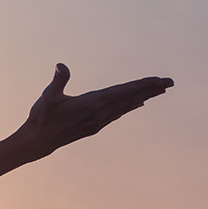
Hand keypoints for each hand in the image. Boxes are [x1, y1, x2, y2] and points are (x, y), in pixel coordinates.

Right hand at [21, 63, 173, 157]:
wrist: (37, 142)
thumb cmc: (40, 118)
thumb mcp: (47, 98)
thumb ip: (57, 81)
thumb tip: (60, 66)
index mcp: (91, 104)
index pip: (122, 92)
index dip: (141, 85)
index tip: (159, 80)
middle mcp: (99, 114)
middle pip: (129, 99)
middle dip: (150, 90)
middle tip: (170, 82)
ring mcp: (98, 121)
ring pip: (126, 106)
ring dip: (143, 97)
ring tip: (159, 90)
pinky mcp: (94, 126)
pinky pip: (118, 114)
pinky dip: (130, 106)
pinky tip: (137, 104)